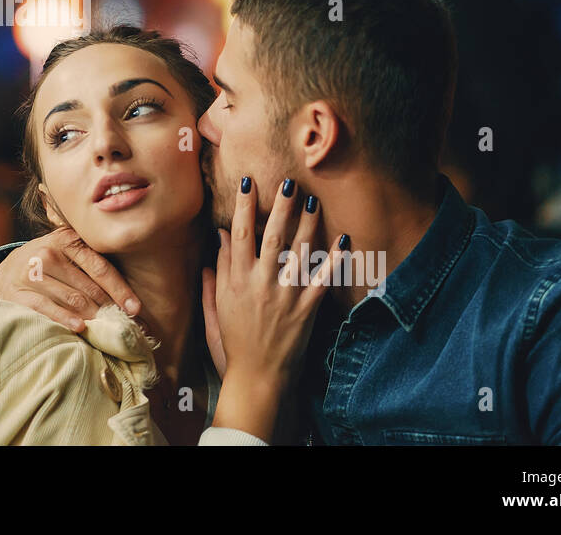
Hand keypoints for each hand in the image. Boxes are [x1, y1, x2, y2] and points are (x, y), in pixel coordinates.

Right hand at [0, 225, 140, 331]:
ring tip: (108, 330)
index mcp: (67, 239)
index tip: (135, 308)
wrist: (7, 270)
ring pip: (72, 300)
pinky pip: (47, 309)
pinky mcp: (18, 292)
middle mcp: (48, 252)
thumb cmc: (49, 265)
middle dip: (110, 309)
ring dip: (94, 318)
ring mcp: (31, 272)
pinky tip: (80, 327)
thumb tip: (130, 296)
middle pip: (88, 288)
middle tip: (126, 325)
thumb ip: (92, 265)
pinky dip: (66, 319)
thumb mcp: (67, 253)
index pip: (100, 267)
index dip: (120, 289)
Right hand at [207, 176, 341, 438]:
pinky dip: (334, 259)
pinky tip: (343, 238)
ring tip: (314, 200)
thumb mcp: (217, 307)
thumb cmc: (232, 343)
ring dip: (308, 224)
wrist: (257, 378)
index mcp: (236, 281)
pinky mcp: (306, 310)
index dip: (244, 207)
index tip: (248, 183)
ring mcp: (285, 296)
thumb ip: (217, 271)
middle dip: (280, 207)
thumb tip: (219, 239)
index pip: (240, 235)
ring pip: (298, 252)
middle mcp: (260, 284)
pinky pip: (323, 280)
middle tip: (288, 182)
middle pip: (272, 236)